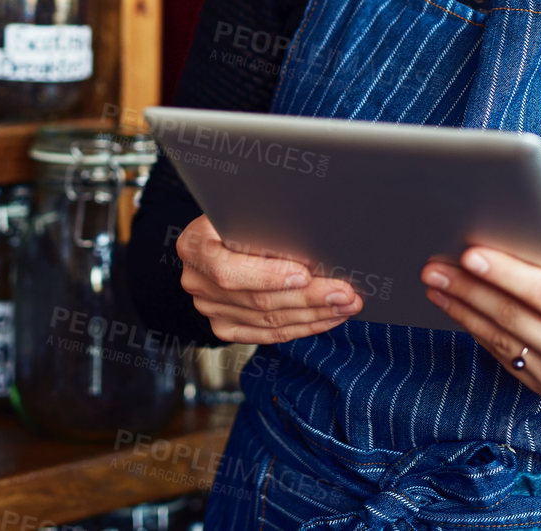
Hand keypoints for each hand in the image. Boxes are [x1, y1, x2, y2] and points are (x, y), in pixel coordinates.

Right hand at [177, 215, 361, 343]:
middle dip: (308, 297)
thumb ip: (269, 225)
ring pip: (267, 320)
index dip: (268, 276)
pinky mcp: (224, 325)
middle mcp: (196, 280)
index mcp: (194, 245)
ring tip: (345, 305)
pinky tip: (327, 318)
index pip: (229, 270)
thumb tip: (311, 248)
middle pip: (256, 299)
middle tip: (344, 293)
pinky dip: (301, 327)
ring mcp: (209, 307)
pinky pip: (267, 333)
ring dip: (313, 315)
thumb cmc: (245, 211)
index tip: (305, 274)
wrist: (228, 229)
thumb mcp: (252, 206)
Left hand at [420, 235, 540, 403]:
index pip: (540, 293)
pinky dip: (481, 333)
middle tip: (433, 266)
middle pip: (512, 318)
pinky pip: (508, 359)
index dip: (502, 272)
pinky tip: (461, 310)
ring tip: (435, 285)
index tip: (467, 253)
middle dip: (468, 290)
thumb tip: (521, 224)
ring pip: (502, 342)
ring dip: (463, 311)